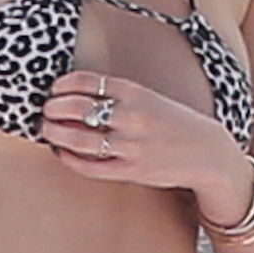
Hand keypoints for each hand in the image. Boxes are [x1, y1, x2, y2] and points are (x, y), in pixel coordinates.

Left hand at [40, 70, 237, 191]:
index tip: (54, 89)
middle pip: (77, 108)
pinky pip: (90, 166)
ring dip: (55, 133)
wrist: (208, 152)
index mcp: (136, 93)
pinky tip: (62, 152)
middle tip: (45, 110)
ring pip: (79, 138)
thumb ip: (117, 95)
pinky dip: (70, 158)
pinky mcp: (132, 170)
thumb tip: (74, 94)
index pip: (87, 82)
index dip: (62, 85)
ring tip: (46, 129)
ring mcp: (131, 145)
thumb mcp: (149, 97)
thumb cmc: (173, 122)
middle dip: (53, 108)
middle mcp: (132, 117)